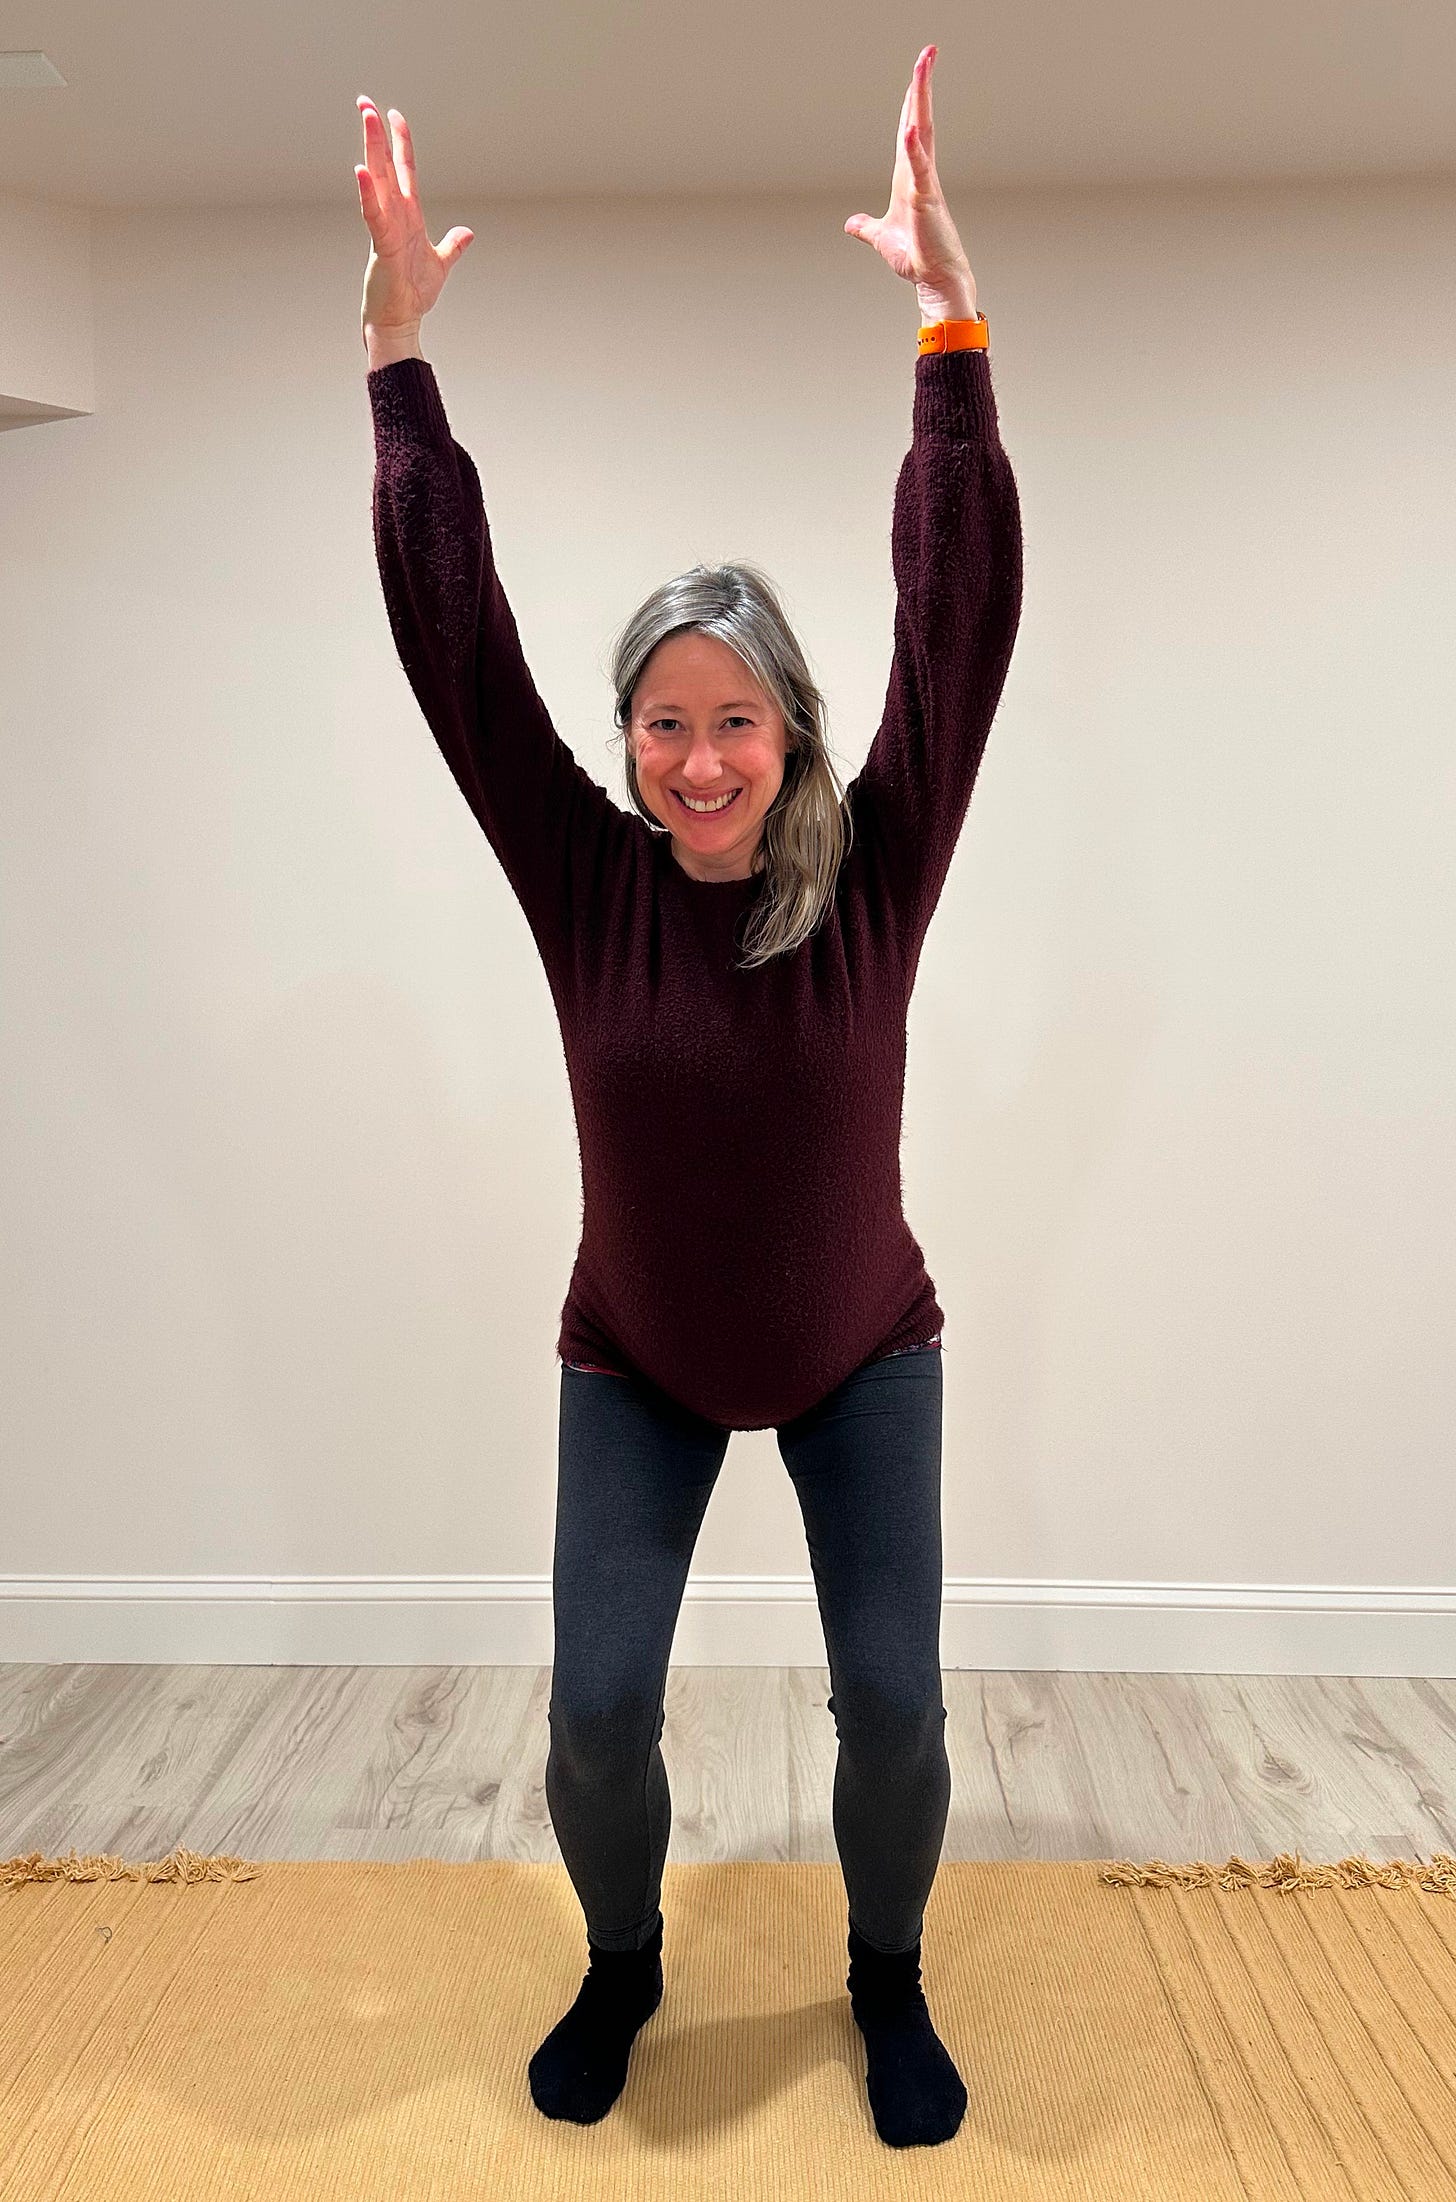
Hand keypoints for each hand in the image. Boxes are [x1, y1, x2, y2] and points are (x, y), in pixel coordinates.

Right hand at [355, 98, 473, 336]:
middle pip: (385, 166)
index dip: (401, 142)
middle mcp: (395, 215)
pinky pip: (373, 215)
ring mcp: (386, 228)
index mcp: (408, 215)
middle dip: (376, 134)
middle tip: (364, 102)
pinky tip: (361, 171)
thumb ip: (453, 245)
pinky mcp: (381, 246)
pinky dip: (367, 194)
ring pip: (377, 181)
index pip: (404, 170)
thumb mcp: (441, 264)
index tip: (393, 115)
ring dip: (371, 149)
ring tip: (365, 119)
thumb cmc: (413, 295)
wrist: (401, 322)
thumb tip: (468, 233)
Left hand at [843, 46, 977, 321]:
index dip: (912, 100)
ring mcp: (925, 185)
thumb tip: (851, 224)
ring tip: (924, 68)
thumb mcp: (881, 238)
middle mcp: (919, 174)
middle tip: (928, 52)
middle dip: (921, 86)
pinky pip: (920, 170)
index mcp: (909, 177)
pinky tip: (909, 127)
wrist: (934, 281)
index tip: (919, 71)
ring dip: (922, 101)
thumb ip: (866, 227)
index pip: (909, 129)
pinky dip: (914, 150)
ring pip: (922, 134)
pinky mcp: (926, 202)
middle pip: (919, 120)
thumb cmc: (915, 258)